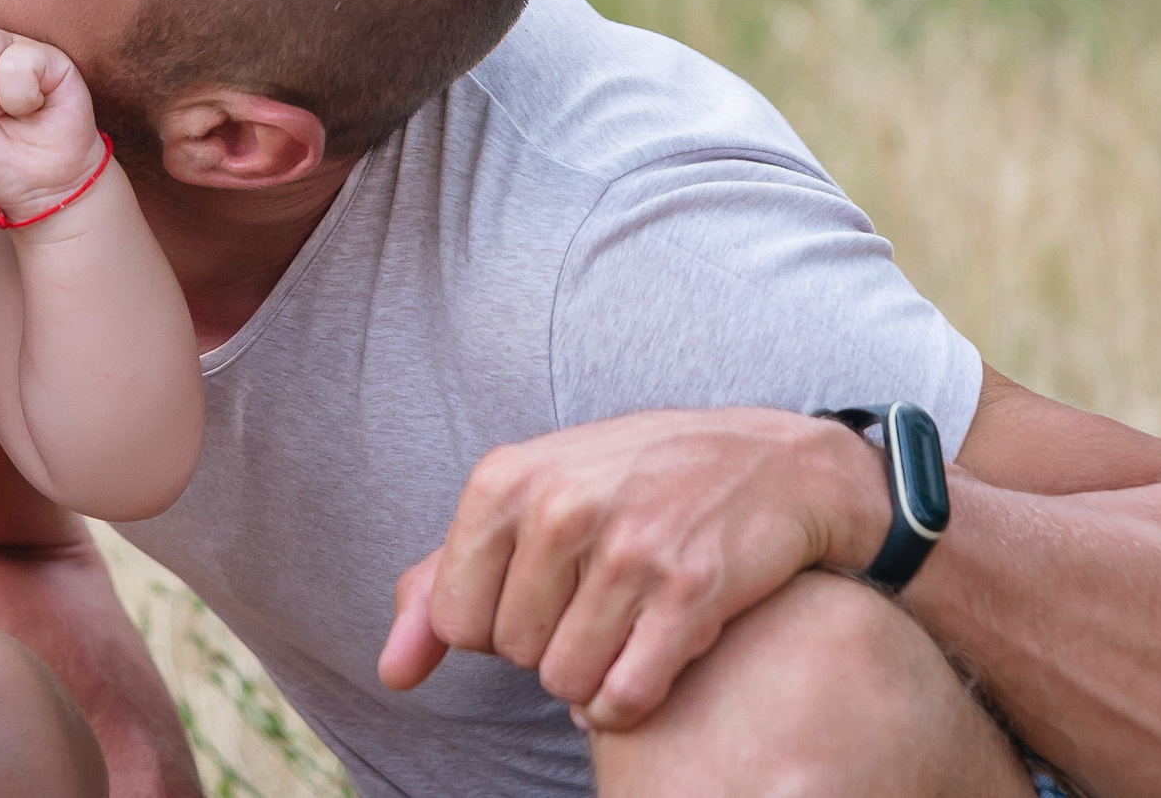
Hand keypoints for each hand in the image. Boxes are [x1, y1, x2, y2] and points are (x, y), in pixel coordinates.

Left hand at [377, 407, 887, 730]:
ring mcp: (627, 547)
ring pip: (567, 682)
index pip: (455, 621)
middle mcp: (559, 507)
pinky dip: (633, 698)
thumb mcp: (524, 500)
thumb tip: (391, 674)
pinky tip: (653, 655)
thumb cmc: (630, 483)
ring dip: (595, 675)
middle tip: (593, 602)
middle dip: (550, 646)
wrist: (769, 462)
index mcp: (505, 479)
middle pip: (514, 655)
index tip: (537, 594)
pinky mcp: (691, 589)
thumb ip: (442, 583)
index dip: (494, 628)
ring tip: (623, 626)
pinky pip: (627, 695)